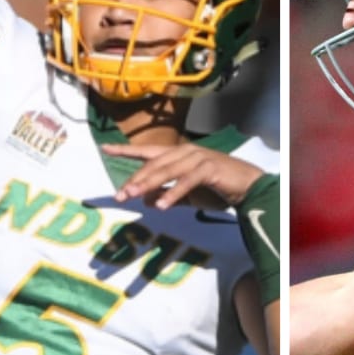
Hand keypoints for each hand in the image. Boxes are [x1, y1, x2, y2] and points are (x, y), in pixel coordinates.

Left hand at [102, 142, 263, 209]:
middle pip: (154, 164)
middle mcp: (185, 151)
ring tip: (132, 195)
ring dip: (148, 184)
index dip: (126, 149)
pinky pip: (187, 181)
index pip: (147, 151)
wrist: (248, 188)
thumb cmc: (217, 189)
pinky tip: (161, 206)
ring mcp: (198, 157)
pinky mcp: (210, 168)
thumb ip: (166, 194)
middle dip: (135, 179)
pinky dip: (173, 193)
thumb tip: (144, 198)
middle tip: (120, 194)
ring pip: (167, 170)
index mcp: (178, 154)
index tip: (105, 148)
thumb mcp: (186, 194)